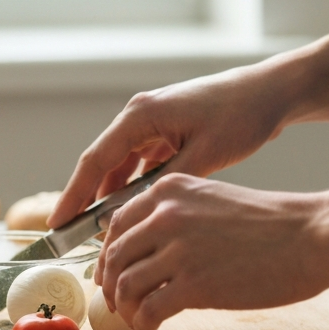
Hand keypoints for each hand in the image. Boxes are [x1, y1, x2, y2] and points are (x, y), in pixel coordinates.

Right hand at [48, 64, 294, 227]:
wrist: (271, 92)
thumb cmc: (242, 116)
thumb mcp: (206, 154)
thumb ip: (168, 183)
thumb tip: (135, 213)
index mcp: (141, 115)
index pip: (96, 160)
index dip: (74, 195)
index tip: (57, 224)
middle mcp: (140, 116)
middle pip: (102, 164)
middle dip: (86, 201)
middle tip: (71, 237)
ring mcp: (154, 124)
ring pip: (121, 167)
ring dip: (111, 197)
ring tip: (100, 233)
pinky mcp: (168, 132)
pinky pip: (140, 165)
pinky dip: (134, 188)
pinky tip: (132, 214)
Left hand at [95, 173, 326, 329]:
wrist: (311, 237)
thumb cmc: (272, 224)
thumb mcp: (214, 201)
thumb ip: (177, 216)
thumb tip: (149, 249)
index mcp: (169, 190)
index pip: (116, 224)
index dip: (108, 255)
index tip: (111, 273)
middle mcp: (166, 215)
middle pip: (115, 257)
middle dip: (110, 285)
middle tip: (117, 304)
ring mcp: (177, 250)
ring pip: (126, 285)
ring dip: (125, 309)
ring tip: (137, 320)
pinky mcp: (192, 285)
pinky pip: (147, 310)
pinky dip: (142, 324)